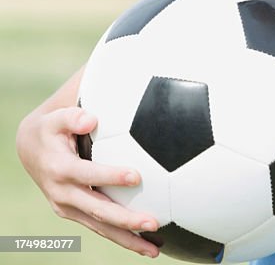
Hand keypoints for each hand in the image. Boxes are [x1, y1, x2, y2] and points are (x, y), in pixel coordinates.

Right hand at [16, 103, 158, 256]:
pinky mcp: (73, 213)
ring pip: (100, 227)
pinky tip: (143, 244)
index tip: (136, 177)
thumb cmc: (50, 128)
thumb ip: (72, 116)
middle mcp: (63, 194)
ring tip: (153, 250)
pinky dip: (119, 236)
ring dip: (127, 239)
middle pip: (97, 211)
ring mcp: (67, 208)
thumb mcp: (56, 117)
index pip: (88, 175)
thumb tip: (91, 120)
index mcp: (60, 169)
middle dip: (125, 220)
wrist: (29, 150)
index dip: (111, 177)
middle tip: (153, 223)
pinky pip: (98, 226)